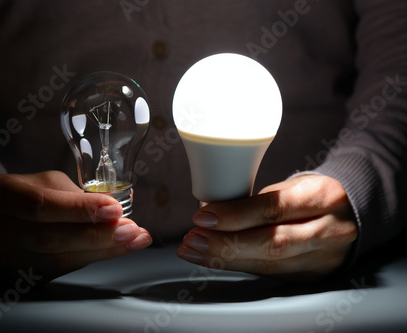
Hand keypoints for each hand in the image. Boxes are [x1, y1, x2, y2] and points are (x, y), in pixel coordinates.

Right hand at [0, 171, 151, 281]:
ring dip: (102, 251)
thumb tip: (113, 210)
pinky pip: (60, 270)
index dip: (79, 209)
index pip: (39, 205)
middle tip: (132, 231)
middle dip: (98, 235)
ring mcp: (3, 258)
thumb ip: (74, 196)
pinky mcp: (18, 276)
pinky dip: (91, 258)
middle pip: (50, 239)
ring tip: (133, 241)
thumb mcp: (44, 183)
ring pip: (57, 260)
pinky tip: (114, 249)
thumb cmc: (23, 194)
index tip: (114, 209)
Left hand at [177, 174, 357, 281]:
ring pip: (269, 263)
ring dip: (225, 259)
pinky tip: (214, 260)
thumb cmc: (311, 196)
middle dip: (225, 243)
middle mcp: (330, 230)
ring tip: (195, 251)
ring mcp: (324, 258)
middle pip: (272, 243)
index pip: (274, 208)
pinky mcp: (313, 275)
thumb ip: (256, 201)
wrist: (350, 216)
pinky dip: (238, 266)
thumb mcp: (291, 187)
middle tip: (193, 239)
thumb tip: (209, 212)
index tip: (203, 216)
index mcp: (324, 197)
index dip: (235, 215)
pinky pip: (269, 273)